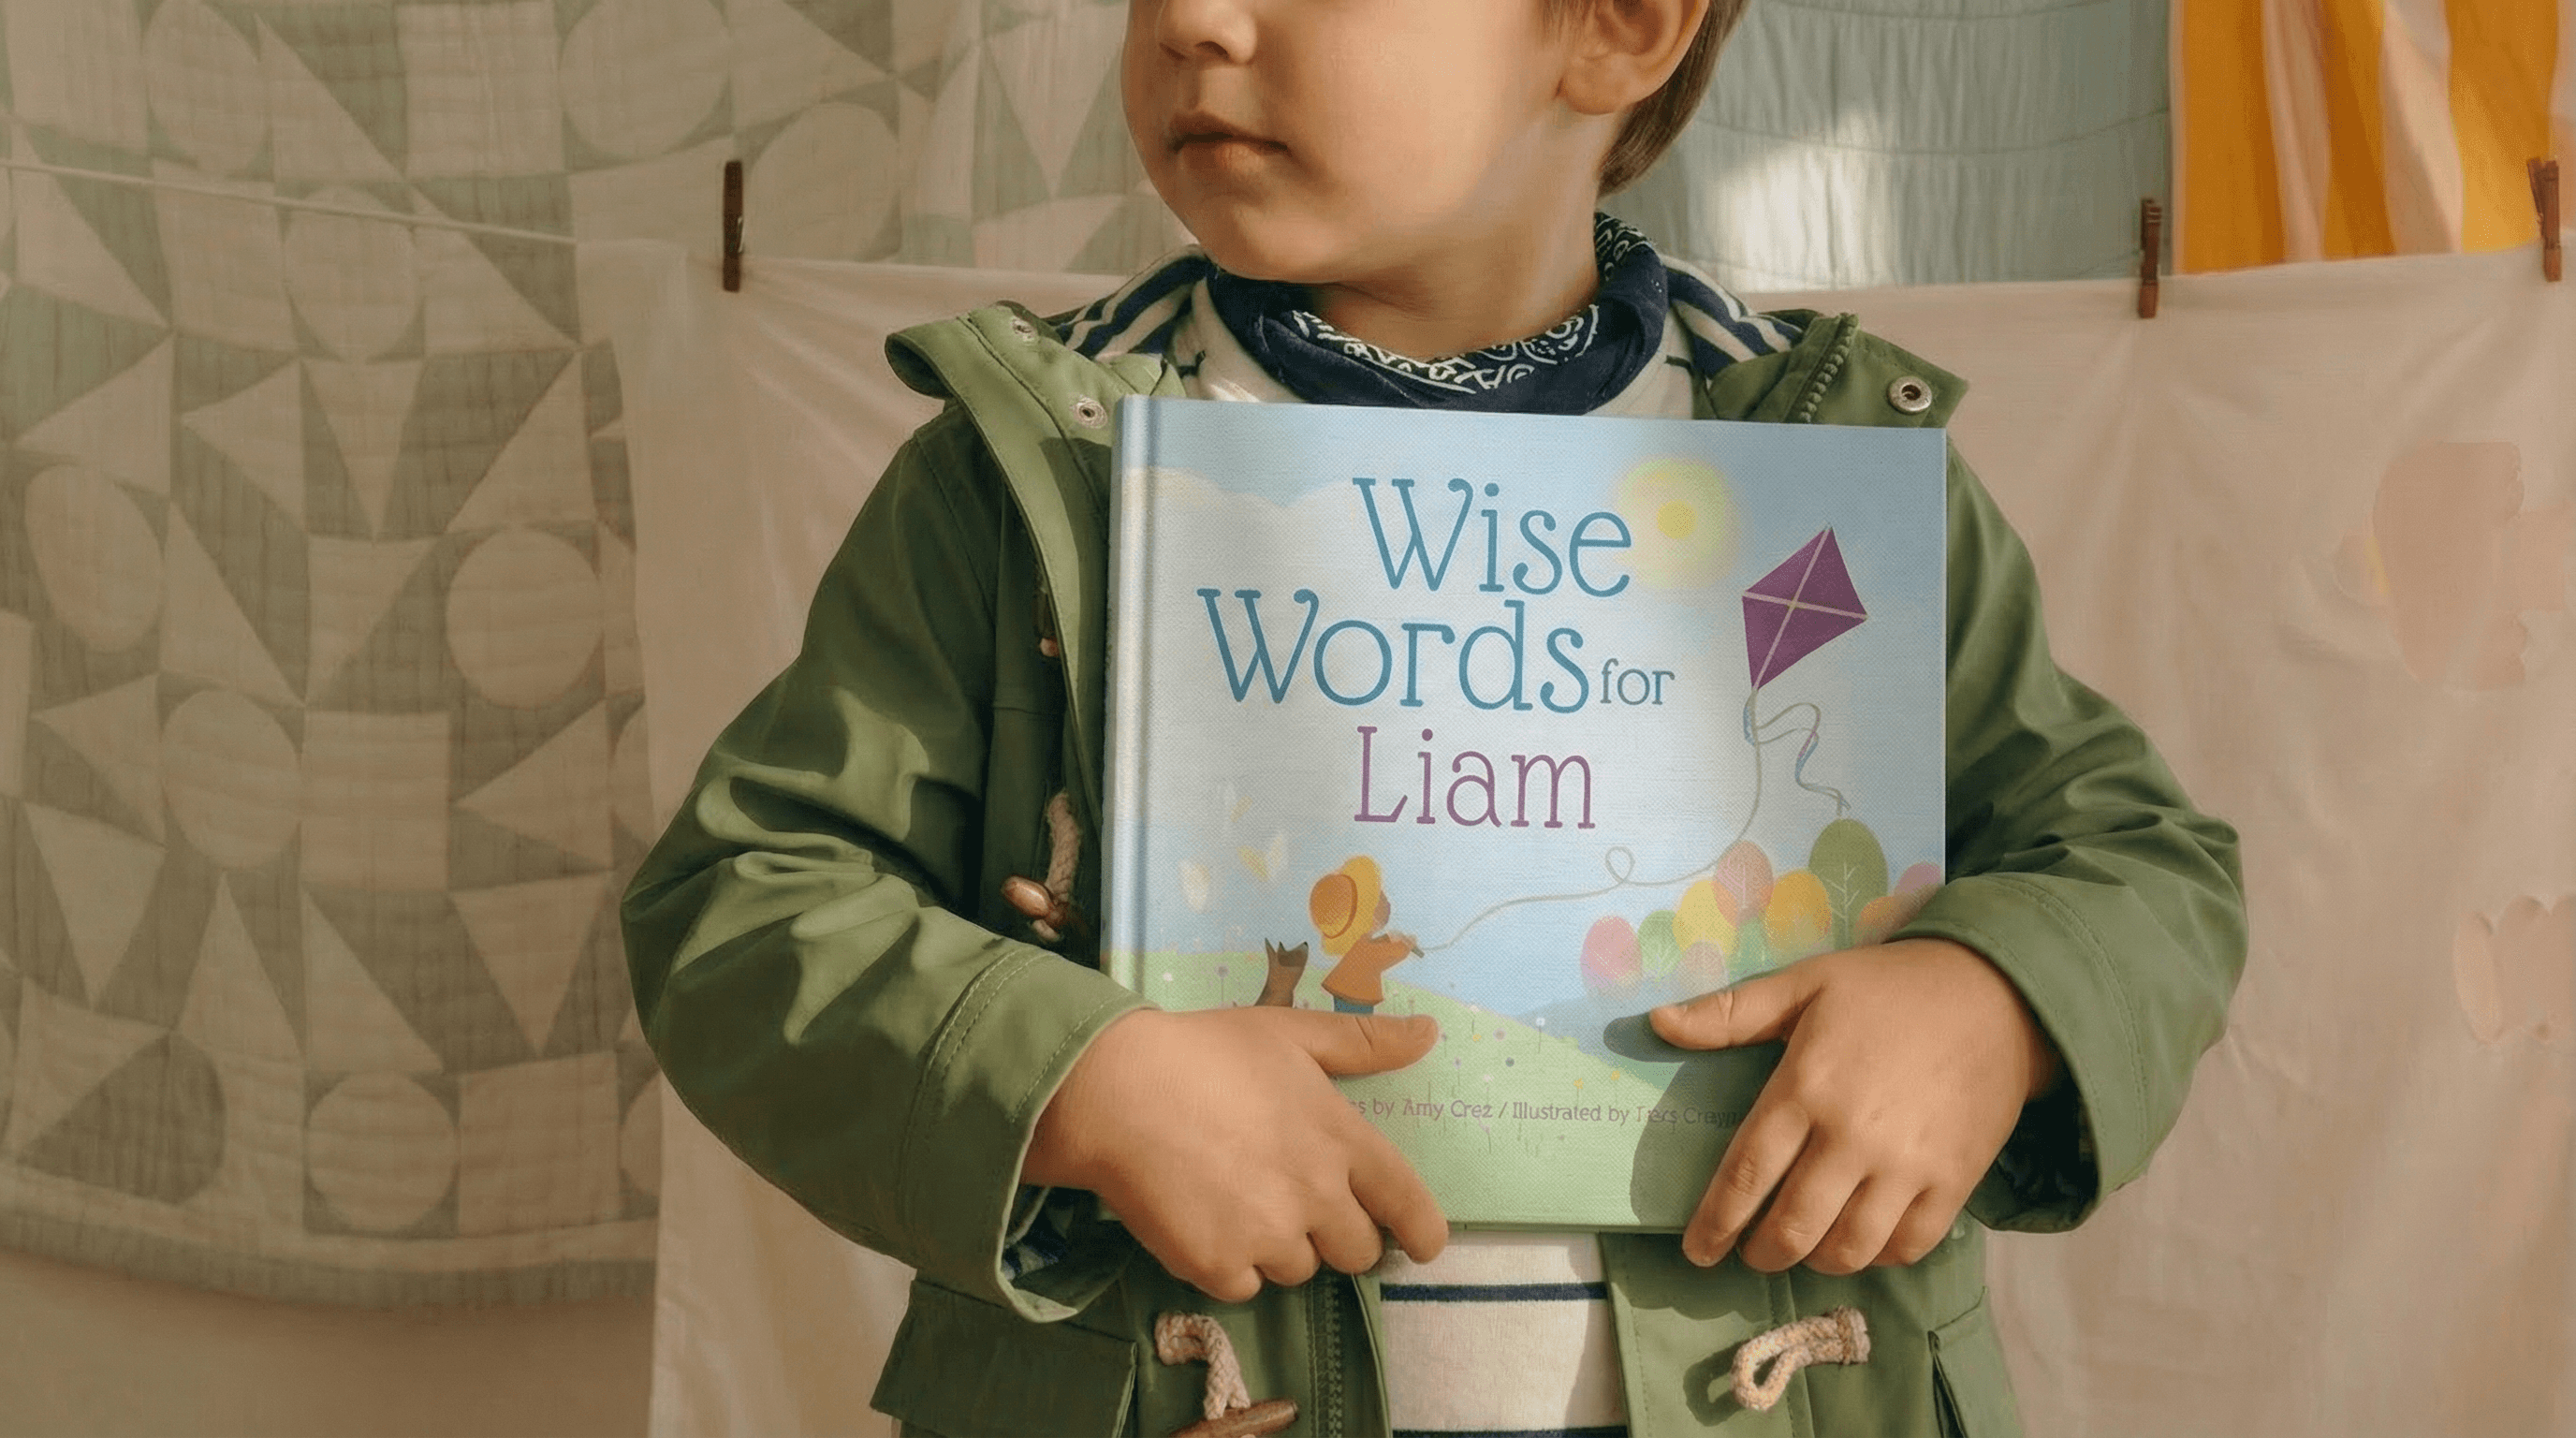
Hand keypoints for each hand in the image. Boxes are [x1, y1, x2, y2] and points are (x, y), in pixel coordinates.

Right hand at [1024, 1006, 1448, 1301]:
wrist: (1116, 1090)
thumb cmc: (1205, 1052)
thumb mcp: (1289, 1033)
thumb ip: (1363, 1042)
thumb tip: (1431, 1032)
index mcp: (1341, 1139)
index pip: (1406, 1203)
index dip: (1422, 1232)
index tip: (1420, 1244)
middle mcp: (1316, 1196)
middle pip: (1357, 1251)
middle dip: (1337, 1234)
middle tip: (1296, 1203)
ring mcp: (1268, 1237)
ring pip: (1298, 1270)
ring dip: (1279, 1247)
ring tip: (1236, 1199)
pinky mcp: (1218, 1268)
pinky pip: (1244, 1286)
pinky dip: (1230, 1264)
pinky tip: (1203, 1220)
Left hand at [1649, 938, 2061, 1274]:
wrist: (1995, 995)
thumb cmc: (1887, 989)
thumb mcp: (1804, 984)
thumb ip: (1729, 1014)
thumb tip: (1657, 1025)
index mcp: (1806, 1088)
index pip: (1747, 1174)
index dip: (1716, 1223)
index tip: (1699, 1251)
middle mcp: (1852, 1136)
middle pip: (1793, 1227)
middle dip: (1762, 1253)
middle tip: (1751, 1253)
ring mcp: (1907, 1165)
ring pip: (1849, 1248)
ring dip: (1816, 1261)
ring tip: (1804, 1249)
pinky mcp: (1954, 1182)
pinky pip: (1908, 1245)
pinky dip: (1878, 1256)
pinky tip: (1861, 1242)